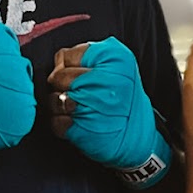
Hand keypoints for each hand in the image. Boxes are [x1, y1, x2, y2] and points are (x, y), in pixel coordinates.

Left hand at [49, 38, 170, 189]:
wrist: (137, 137)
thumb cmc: (123, 98)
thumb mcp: (115, 64)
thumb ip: (85, 56)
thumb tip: (58, 61)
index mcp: (115, 58)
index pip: (68, 56)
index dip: (68, 66)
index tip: (78, 74)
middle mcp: (108, 80)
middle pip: (59, 77)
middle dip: (60, 85)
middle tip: (75, 92)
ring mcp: (96, 105)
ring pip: (55, 99)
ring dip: (59, 105)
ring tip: (77, 107)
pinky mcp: (86, 129)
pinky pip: (56, 122)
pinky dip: (61, 124)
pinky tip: (77, 122)